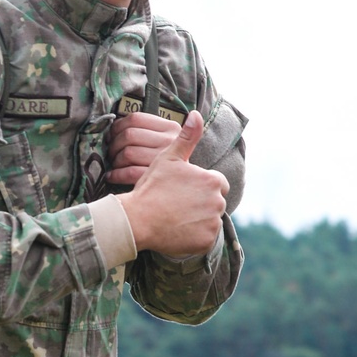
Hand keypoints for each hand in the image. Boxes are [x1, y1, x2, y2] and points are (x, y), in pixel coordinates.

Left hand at [107, 111, 183, 186]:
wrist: (186, 187)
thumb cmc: (171, 165)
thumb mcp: (166, 141)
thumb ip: (147, 131)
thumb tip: (115, 128)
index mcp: (170, 127)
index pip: (136, 118)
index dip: (117, 126)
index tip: (112, 134)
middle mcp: (169, 141)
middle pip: (129, 135)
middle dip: (114, 144)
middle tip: (111, 151)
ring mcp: (164, 160)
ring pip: (128, 153)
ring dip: (116, 160)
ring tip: (115, 164)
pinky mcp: (157, 179)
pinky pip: (129, 172)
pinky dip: (116, 174)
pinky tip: (113, 176)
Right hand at [116, 110, 228, 256]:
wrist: (139, 219)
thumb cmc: (152, 187)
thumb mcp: (169, 158)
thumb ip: (187, 138)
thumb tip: (196, 114)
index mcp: (212, 181)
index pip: (216, 183)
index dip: (200, 186)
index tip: (184, 191)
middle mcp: (218, 202)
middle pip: (214, 203)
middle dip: (200, 204)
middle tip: (177, 205)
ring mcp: (212, 224)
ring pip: (209, 221)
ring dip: (198, 220)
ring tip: (176, 218)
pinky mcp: (206, 242)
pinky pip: (204, 239)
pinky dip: (194, 237)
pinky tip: (178, 231)